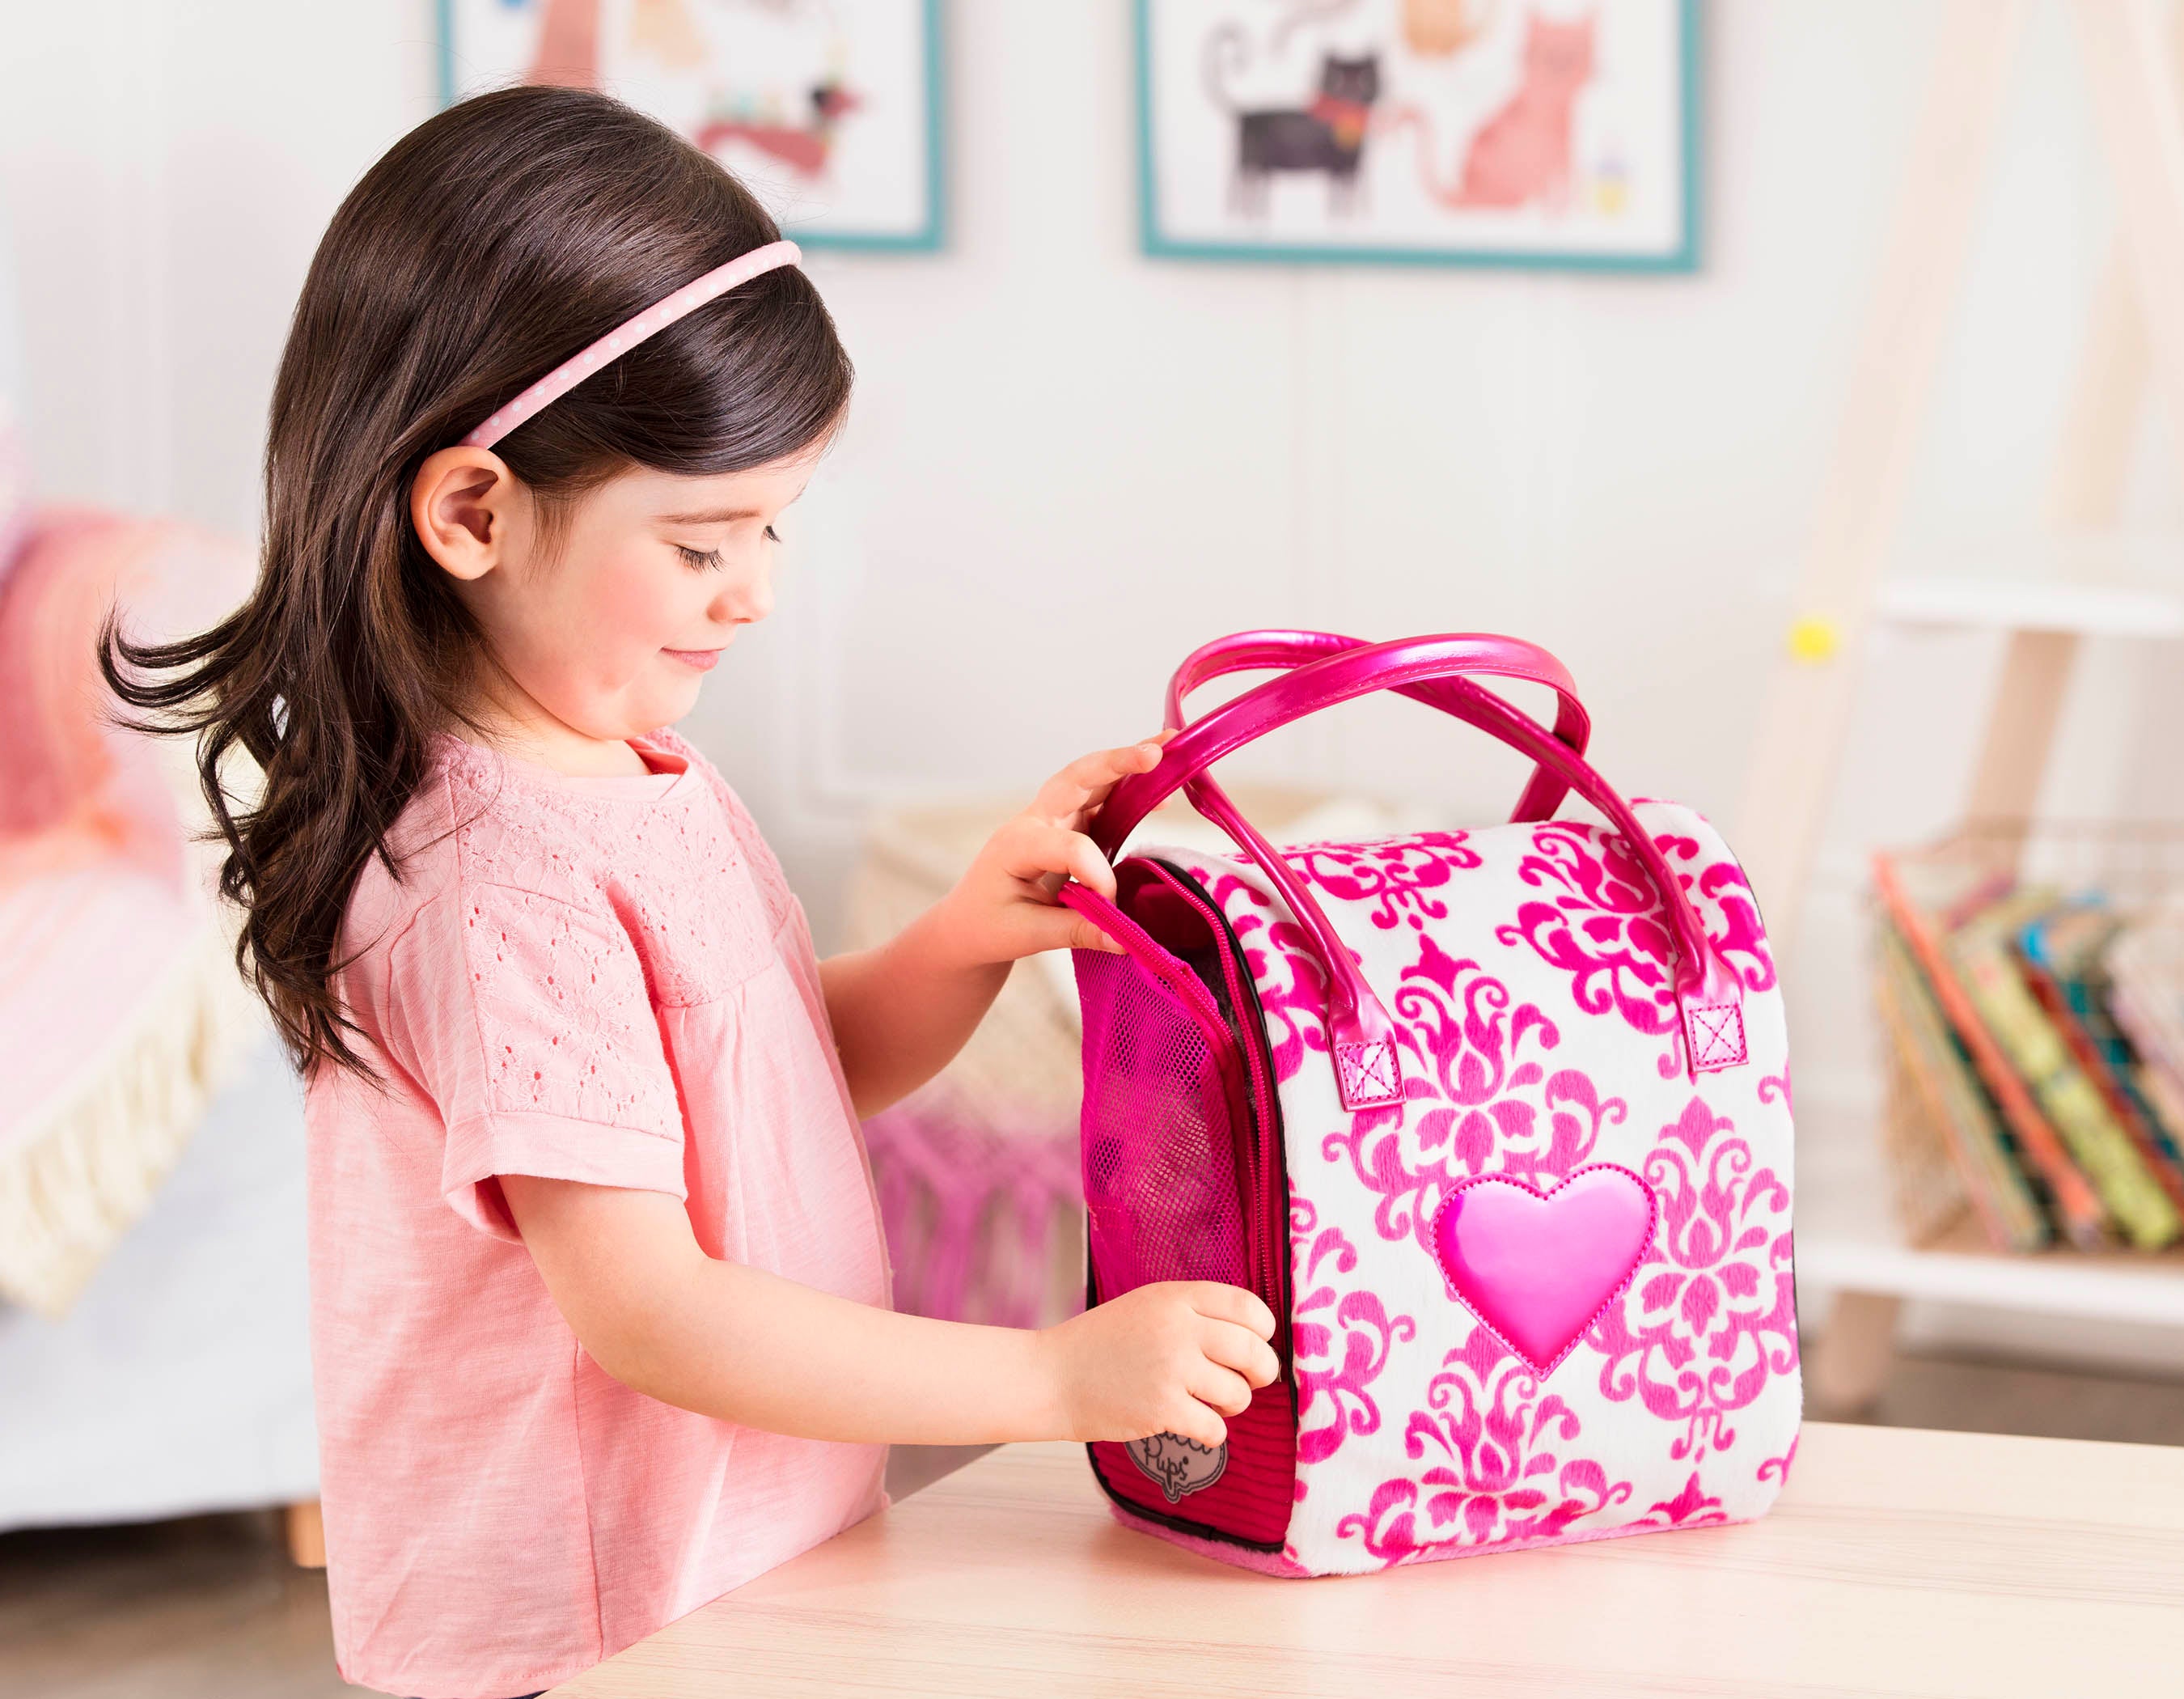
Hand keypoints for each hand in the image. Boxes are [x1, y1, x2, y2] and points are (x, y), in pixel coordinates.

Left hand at [928, 736, 1167, 965]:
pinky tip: (1158, 790)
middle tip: (1156, 754)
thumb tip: (1125, 940)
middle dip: (1116, 764)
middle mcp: (1034, 822)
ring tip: (1168, 748)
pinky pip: (1099, 802)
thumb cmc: (986, 928)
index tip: (1110, 906)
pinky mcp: (1067, 828)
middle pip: (1075, 780)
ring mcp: (1051, 820)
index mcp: (1016, 845)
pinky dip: (1128, 791)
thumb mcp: (1026, 936)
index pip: (1069, 846)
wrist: (966, 925)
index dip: (1097, 875)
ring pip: (1090, 781)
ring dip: (1128, 765)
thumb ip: (1077, 931)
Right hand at [1037, 1281, 1279, 1447]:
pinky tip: (1193, 1424)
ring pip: (1239, 1394)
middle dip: (1261, 1372)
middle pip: (1253, 1352)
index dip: (1263, 1330)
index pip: (1247, 1307)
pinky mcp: (1162, 1409)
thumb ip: (1193, 1312)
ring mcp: (1170, 1369)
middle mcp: (1178, 1328)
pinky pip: (1216, 1429)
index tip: (1257, 1343)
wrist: (1051, 1377)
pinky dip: (1212, 1433)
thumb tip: (1251, 1335)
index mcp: (1175, 1298)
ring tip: (1209, 1403)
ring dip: (1232, 1405)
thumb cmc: (1102, 1344)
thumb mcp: (1147, 1306)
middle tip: (1248, 1381)